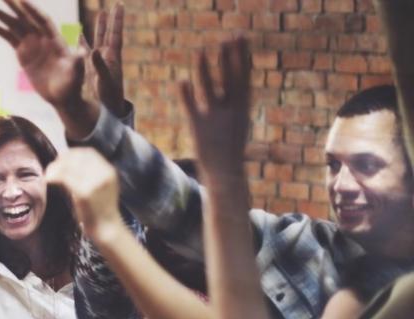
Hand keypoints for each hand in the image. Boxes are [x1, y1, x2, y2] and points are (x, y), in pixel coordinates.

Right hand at [0, 0, 86, 109]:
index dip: (32, 11)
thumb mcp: (76, 74)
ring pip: (15, 26)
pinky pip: (9, 38)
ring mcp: (31, 44)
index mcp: (55, 40)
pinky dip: (0, 30)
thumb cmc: (72, 85)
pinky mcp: (23, 53)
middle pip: (26, 19)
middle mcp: (42, 38)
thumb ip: (77, 63)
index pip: (42, 20)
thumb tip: (82, 53)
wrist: (62, 96)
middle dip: (14, 7)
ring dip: (3, 16)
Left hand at [45, 148, 122, 244]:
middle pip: (77, 157)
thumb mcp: (100, 186)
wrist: (106, 228)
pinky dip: (53, 177)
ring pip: (69, 166)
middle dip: (61, 160)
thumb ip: (90, 173)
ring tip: (48, 175)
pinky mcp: (84, 193)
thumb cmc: (100, 209)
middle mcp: (104, 173)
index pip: (89, 152)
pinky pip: (64, 178)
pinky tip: (48, 181)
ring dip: (55, 168)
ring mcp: (94, 182)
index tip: (61, 159)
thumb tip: (66, 162)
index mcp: (109, 170)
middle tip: (51, 168)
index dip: (72, 153)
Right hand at [83, 3, 126, 116]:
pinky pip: (86, 51)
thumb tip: (94, 50)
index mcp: (112, 58)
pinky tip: (80, 35)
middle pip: (108, 33)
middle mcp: (107, 57)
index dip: (117, 20)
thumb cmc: (109, 97)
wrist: (107, 110)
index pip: (115, 34)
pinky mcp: (91, 68)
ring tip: (100, 13)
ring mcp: (99, 61)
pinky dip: (83, 42)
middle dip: (110, 20)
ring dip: (98, 27)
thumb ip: (99, 65)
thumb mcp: (104, 81)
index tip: (119, 5)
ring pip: (98, 39)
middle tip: (114, 5)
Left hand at [178, 38, 251, 184]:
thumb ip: (235, 101)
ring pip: (209, 90)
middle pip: (230, 79)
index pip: (243, 77)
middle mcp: (231, 111)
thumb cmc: (231, 146)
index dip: (241, 56)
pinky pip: (191, 108)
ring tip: (200, 52)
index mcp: (243, 108)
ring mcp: (215, 120)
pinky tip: (181, 82)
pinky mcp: (198, 129)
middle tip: (227, 37)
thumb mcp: (238, 120)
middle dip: (229, 58)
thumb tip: (235, 81)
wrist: (226, 174)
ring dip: (205, 71)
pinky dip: (186, 96)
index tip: (240, 38)